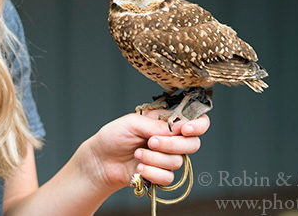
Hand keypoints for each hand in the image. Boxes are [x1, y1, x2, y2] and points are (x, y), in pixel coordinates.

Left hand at [80, 112, 209, 194]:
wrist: (100, 160)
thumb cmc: (114, 136)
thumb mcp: (133, 123)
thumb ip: (158, 125)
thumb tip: (181, 128)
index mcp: (167, 121)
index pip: (196, 121)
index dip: (197, 125)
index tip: (185, 129)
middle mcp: (171, 139)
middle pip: (192, 143)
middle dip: (172, 144)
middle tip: (151, 142)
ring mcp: (167, 157)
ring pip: (178, 161)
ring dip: (155, 159)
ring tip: (137, 154)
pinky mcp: (161, 174)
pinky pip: (169, 177)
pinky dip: (152, 172)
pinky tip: (139, 168)